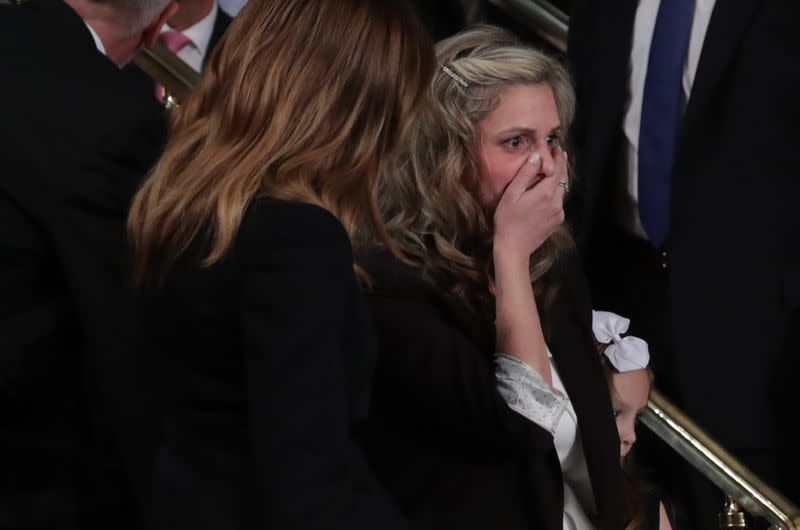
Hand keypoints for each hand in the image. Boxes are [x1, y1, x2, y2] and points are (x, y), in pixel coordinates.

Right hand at [492, 148, 567, 264]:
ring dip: (559, 179)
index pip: (557, 169)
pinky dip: (556, 194)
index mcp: (546, 192)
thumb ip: (525, 174)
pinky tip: (548, 192)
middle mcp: (556, 202)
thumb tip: (536, 157)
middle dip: (562, 165)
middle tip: (560, 154)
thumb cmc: (507, 220)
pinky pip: (559, 203)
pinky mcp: (557, 221)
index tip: (557, 149)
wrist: (514, 248)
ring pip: (562, 191)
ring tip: (555, 170)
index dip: (558, 158)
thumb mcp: (512, 194)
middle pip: (563, 179)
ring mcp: (558, 213)